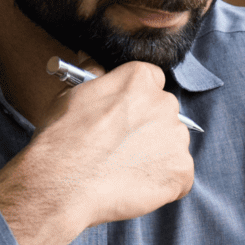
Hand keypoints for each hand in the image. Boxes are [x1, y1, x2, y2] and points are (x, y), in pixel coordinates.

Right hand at [0, 57, 193, 244]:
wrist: (63, 185)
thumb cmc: (62, 140)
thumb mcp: (73, 94)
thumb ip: (94, 75)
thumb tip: (90, 58)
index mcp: (140, 78)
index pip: (152, 81)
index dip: (137, 101)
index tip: (124, 117)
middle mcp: (164, 103)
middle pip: (165, 113)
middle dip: (148, 128)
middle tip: (121, 148)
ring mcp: (176, 138)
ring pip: (173, 145)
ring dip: (156, 156)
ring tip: (124, 170)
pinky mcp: (182, 171)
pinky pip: (178, 176)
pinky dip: (162, 184)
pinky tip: (135, 186)